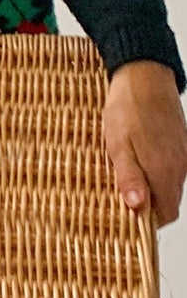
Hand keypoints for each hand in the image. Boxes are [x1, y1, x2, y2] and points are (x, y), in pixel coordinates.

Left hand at [103, 61, 186, 224]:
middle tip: (117, 200)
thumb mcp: (117, 145)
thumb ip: (129, 177)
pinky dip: (154, 174)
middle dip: (146, 207)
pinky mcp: (179, 144)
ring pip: (168, 186)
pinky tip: (134, 163)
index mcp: (164, 170)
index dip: (147, 222)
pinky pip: (170, 169)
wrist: (144, 75)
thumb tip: (138, 208)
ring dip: (149, 189)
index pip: (166, 214)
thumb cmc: (127, 108)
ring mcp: (181, 155)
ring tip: (121, 180)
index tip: (125, 221)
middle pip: (168, 202)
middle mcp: (179, 166)